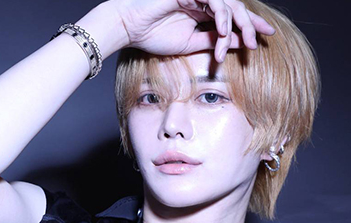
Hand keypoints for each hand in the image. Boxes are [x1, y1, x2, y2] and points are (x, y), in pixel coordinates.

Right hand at [80, 0, 275, 61]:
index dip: (251, 26)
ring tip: (246, 43)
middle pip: (237, 8)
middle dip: (251, 26)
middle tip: (259, 44)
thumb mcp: (191, 44)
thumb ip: (215, 41)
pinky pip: (216, 2)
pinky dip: (223, 18)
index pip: (233, 17)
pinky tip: (225, 32)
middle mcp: (204, 0)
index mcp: (203, 12)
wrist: (129, 27)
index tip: (267, 37)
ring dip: (240, 25)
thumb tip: (240, 43)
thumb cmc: (153, 36)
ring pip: (231, 5)